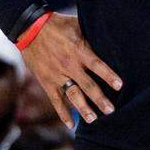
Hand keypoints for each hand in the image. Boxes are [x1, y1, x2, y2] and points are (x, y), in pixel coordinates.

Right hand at [20, 13, 122, 128]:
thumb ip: (91, 34)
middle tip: (111, 110)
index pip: (97, 65)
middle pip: (87, 86)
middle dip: (99, 99)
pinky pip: (55, 100)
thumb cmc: (57, 24)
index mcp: (78, 50)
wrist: (30, 29)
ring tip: (93, 119)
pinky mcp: (47, 81)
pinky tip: (71, 125)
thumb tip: (109, 34)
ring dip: (83, 108)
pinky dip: (63, 113)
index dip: (108, 75)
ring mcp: (57, 75)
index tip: (119, 85)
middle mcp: (69, 65)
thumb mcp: (77, 24)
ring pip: (72, 96)